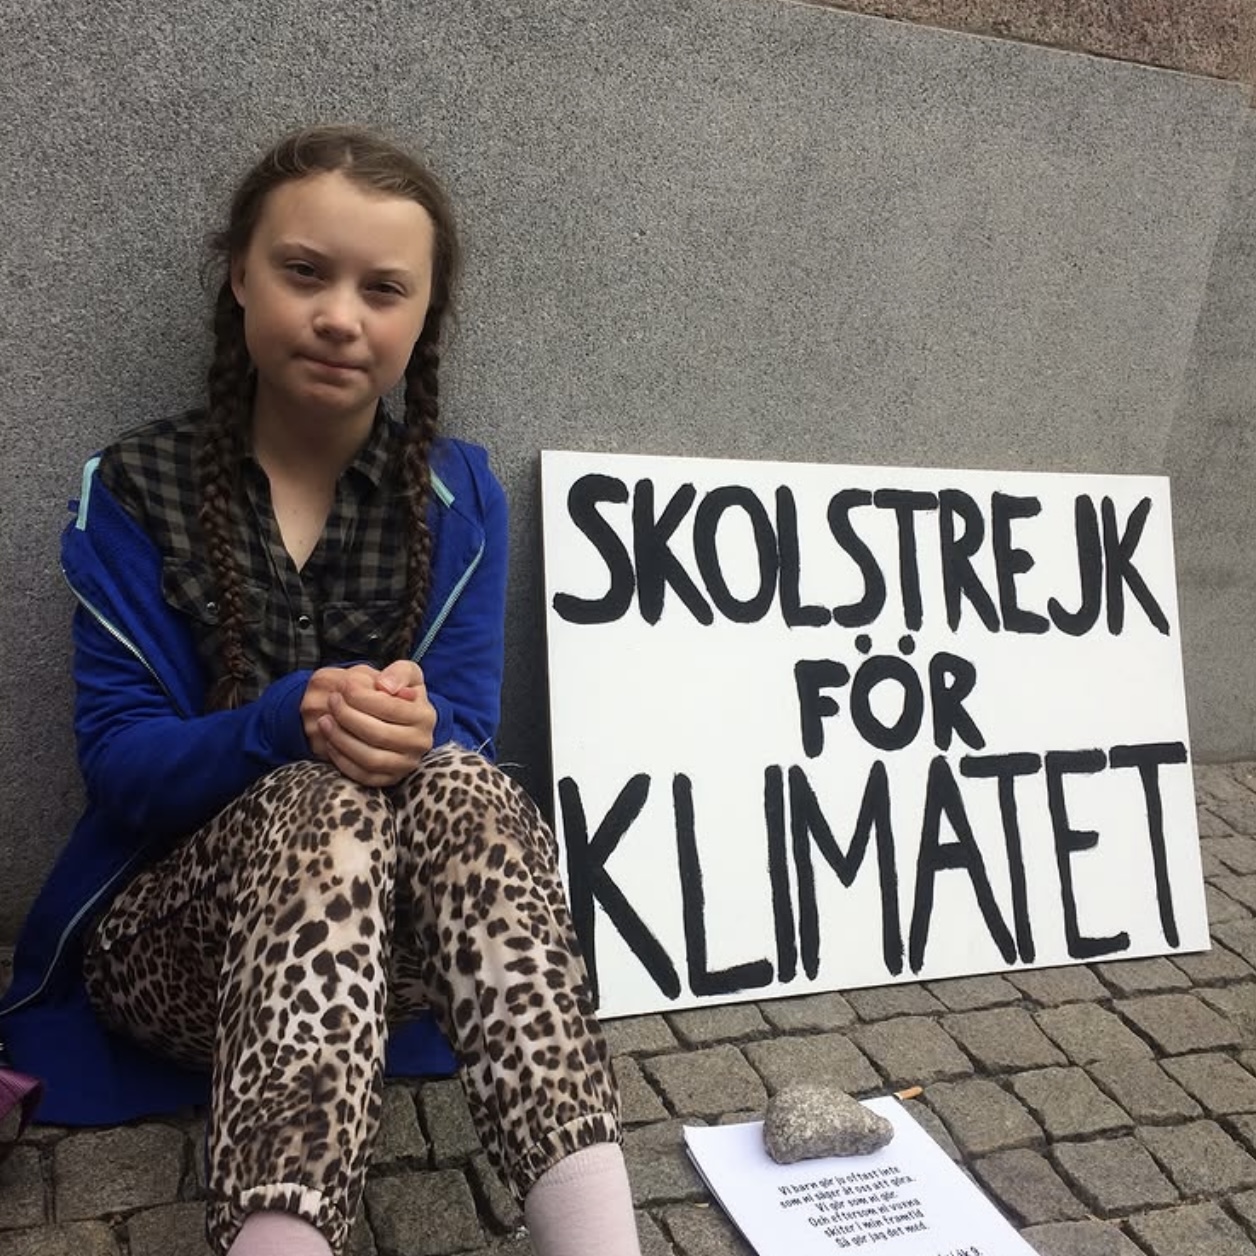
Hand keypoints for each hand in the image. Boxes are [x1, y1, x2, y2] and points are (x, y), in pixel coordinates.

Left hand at [302, 661, 435, 785]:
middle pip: (378, 734)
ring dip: (341, 739)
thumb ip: (399, 672)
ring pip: (369, 758)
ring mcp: (406, 764)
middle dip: (347, 716)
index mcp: (425, 716)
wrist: (407, 721)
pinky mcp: (391, 779)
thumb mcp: (408, 674)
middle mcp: (419, 743)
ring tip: (325, 720)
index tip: (344, 686)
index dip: (362, 697)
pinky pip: (363, 775)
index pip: (390, 708)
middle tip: (332, 701)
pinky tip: (330, 741)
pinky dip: (342, 760)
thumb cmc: (402, 694)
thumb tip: (384, 686)